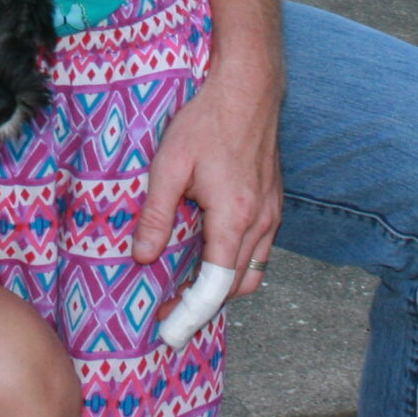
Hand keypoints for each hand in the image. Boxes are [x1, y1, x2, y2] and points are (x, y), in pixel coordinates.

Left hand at [133, 68, 282, 300]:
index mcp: (234, 219)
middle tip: (169, 308)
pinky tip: (210, 252)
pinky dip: (235, 262)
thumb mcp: (170, 166)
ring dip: (222, 285)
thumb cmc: (208, 120)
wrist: (248, 86)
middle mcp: (260, 222)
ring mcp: (271, 212)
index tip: (169, 331)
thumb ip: (157, 215)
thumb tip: (144, 258)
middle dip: (204, 305)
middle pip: (236, 286)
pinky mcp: (273, 201)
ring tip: (187, 285)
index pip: (215, 287)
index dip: (191, 314)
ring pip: (251, 270)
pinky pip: (258, 248)